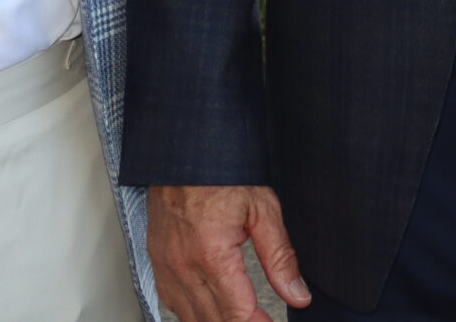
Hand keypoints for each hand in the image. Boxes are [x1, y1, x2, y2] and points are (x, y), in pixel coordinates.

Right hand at [148, 184, 309, 320]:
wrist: (185, 150)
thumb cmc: (222, 172)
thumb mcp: (263, 209)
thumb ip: (280, 257)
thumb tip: (297, 295)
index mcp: (211, 255)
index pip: (237, 314)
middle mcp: (183, 266)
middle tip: (262, 320)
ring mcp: (166, 266)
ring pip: (190, 318)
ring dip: (216, 321)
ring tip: (242, 317)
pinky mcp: (157, 261)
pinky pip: (172, 302)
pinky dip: (192, 312)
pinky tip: (209, 308)